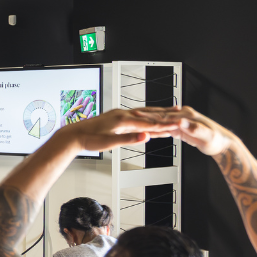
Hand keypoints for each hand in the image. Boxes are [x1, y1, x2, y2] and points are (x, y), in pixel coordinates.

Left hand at [59, 108, 179, 152]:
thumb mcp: (109, 143)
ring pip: (143, 113)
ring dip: (158, 114)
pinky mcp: (116, 117)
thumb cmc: (90, 140)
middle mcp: (122, 114)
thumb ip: (128, 139)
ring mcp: (119, 115)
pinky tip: (149, 119)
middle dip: (166, 116)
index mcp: (122, 120)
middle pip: (149, 115)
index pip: (149, 123)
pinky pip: (136, 116)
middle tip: (182, 116)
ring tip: (171, 113)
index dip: (165, 124)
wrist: (75, 135)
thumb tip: (145, 136)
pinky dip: (146, 117)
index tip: (178, 125)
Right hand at [145, 106, 233, 155]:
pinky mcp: (183, 129)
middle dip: (146, 116)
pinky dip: (158, 129)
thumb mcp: (206, 135)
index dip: (150, 117)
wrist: (223, 143)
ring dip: (150, 122)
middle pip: (161, 116)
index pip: (165, 116)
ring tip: (137, 122)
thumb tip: (182, 121)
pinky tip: (151, 130)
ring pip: (162, 122)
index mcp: (187, 116)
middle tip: (131, 116)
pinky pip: (167, 128)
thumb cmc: (216, 140)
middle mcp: (184, 116)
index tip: (138, 116)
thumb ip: (194, 128)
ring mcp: (183, 122)